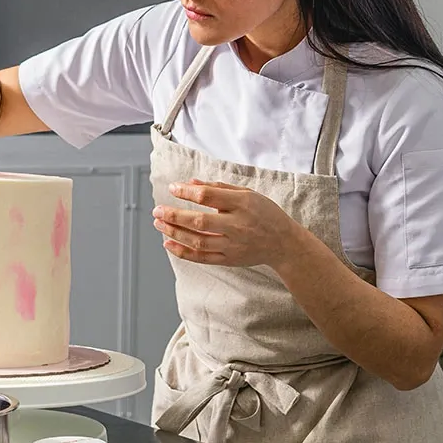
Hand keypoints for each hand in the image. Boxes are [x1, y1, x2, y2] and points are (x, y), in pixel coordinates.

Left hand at [153, 180, 301, 267]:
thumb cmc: (265, 213)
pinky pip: (202, 258)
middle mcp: (238, 225)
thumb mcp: (248, 193)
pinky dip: (183, 252)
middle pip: (200, 221)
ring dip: (175, 233)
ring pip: (198, 241)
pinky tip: (169, 244)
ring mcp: (234, 245)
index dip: (187, 191)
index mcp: (243, 203)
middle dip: (174, 215)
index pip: (209, 196)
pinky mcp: (230, 259)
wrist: (284, 243)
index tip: (173, 188)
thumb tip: (191, 182)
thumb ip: (219, 187)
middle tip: (158, 210)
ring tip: (159, 224)